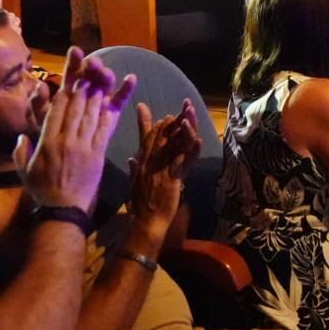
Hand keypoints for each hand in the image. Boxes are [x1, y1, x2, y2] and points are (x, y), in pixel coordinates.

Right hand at [13, 48, 136, 211]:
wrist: (63, 211)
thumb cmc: (42, 191)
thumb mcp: (25, 171)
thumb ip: (22, 152)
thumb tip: (21, 137)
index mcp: (47, 139)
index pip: (58, 105)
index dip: (66, 84)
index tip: (73, 68)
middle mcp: (65, 137)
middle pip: (77, 102)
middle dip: (84, 79)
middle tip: (91, 61)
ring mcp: (84, 144)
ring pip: (92, 110)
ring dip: (99, 89)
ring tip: (105, 71)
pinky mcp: (98, 152)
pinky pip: (107, 126)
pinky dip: (115, 108)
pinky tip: (122, 93)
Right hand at [128, 99, 197, 231]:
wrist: (145, 222)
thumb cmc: (140, 206)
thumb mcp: (134, 183)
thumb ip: (133, 169)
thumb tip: (130, 159)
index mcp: (141, 164)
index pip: (147, 140)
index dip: (154, 126)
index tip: (160, 115)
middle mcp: (150, 163)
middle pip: (161, 137)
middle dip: (171, 121)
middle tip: (181, 108)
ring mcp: (161, 169)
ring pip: (172, 144)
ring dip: (182, 128)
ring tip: (188, 115)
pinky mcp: (172, 178)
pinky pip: (184, 161)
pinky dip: (191, 149)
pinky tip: (197, 139)